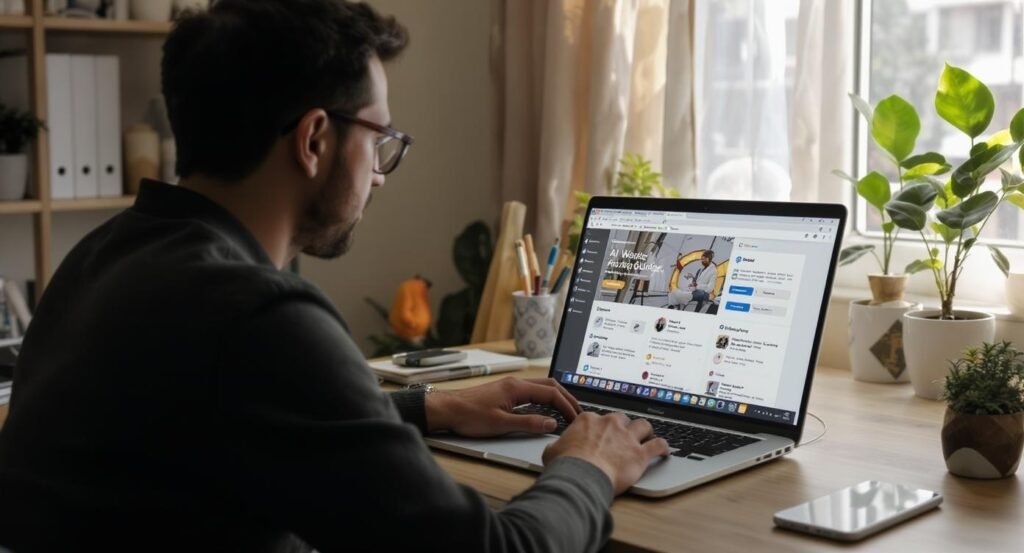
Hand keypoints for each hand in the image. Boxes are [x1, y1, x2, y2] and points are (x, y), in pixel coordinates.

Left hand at [425, 377, 580, 436]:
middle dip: (566, 398)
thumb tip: (551, 424)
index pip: (551, 393)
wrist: (448, 410)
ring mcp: (510, 386)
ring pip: (540, 388)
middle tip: (577, 412)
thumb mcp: (501, 424)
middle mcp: (515, 383)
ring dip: (555, 398)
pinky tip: (545, 410)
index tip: (575, 418)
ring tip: (566, 411)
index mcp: (517, 388)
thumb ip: (528, 423)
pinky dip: (544, 399)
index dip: (566, 406)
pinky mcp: (505, 392)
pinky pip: (531, 392)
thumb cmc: (469, 416)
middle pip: (549, 386)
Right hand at [542, 412, 669, 494]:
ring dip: (645, 431)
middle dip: (623, 426)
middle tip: (623, 436)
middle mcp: (610, 423)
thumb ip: (557, 446)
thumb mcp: (552, 451)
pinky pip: (658, 445)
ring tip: (646, 436)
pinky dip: (663, 447)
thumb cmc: (566, 465)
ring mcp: (627, 437)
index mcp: (588, 420)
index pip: (598, 418)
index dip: (601, 427)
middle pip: (622, 418)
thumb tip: (554, 449)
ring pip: (643, 425)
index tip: (601, 434)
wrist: (581, 476)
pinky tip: (664, 451)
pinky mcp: (640, 453)